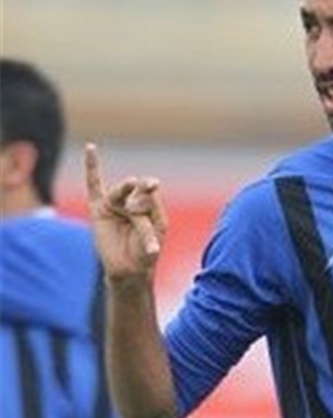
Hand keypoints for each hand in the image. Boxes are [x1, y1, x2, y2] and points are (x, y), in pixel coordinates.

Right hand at [84, 143, 167, 282]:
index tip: (152, 184)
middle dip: (141, 194)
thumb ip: (151, 211)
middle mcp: (133, 201)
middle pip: (136, 192)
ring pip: (120, 192)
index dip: (150, 187)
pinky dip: (92, 166)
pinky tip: (91, 148)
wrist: (130, 270)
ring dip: (126, 189)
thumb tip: (146, 190)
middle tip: (148, 187)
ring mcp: (116, 204)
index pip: (150, 192)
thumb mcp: (155, 231)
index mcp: (150, 204)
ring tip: (132, 183)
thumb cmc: (146, 251)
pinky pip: (94, 184)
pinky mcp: (99, 209)